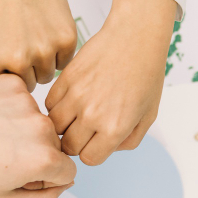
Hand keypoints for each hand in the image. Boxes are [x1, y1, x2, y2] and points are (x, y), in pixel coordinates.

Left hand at [0, 0, 76, 90]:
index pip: (1, 92)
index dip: (3, 75)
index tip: (2, 55)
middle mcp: (16, 60)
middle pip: (26, 87)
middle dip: (23, 70)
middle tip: (18, 42)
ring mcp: (43, 50)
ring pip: (46, 76)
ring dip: (40, 62)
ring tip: (30, 34)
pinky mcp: (66, 40)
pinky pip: (64, 62)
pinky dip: (57, 51)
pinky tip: (45, 30)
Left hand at [0, 75, 76, 197]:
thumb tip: (63, 184)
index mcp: (43, 159)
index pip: (68, 172)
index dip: (46, 178)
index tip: (21, 175)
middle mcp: (42, 127)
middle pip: (54, 145)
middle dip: (35, 153)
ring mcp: (28, 102)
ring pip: (38, 121)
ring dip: (22, 129)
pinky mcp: (13, 83)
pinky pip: (22, 99)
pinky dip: (9, 108)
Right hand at [45, 0, 176, 165]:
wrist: (135, 38)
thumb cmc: (145, 75)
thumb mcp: (148, 115)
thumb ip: (129, 141)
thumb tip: (104, 150)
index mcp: (115, 128)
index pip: (89, 159)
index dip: (92, 152)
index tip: (95, 143)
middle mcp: (93, 115)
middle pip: (68, 146)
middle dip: (76, 142)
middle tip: (85, 130)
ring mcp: (76, 96)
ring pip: (54, 126)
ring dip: (63, 125)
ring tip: (76, 115)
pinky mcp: (65, 79)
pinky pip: (49, 104)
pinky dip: (56, 106)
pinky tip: (71, 99)